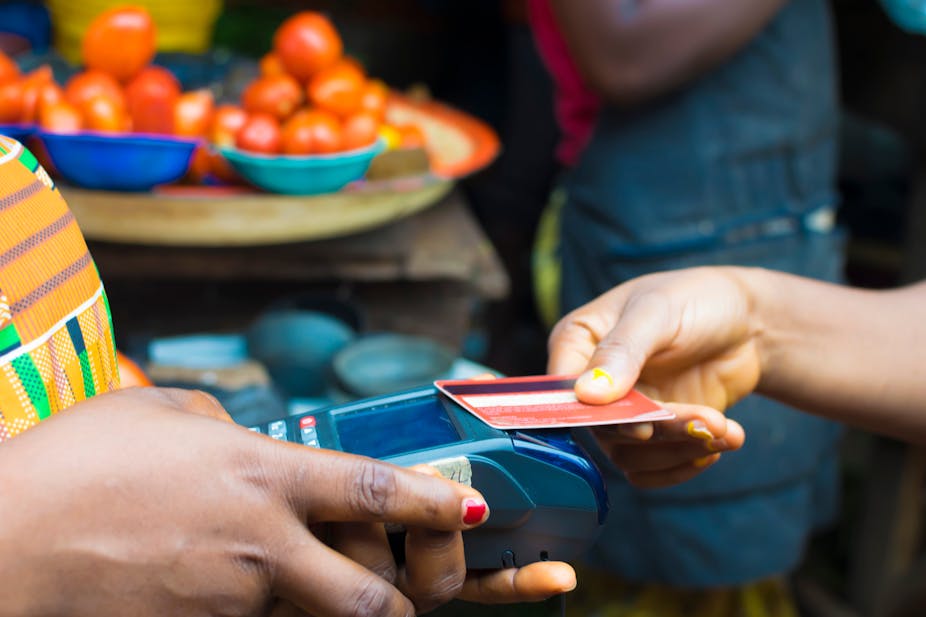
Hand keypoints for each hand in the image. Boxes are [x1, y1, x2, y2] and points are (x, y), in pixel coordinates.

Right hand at [0, 387, 525, 615]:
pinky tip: (218, 584)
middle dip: (401, 606)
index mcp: (260, 474)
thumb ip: (222, 429)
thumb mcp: (160, 414)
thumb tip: (246, 443)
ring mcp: (229, 602)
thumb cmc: (74, 463)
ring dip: (324, 614)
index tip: (473, 505)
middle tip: (402, 595)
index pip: (373, 491)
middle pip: (369, 599)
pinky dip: (263, 615)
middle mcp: (260, 546)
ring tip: (299, 584)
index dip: (433, 500)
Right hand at [548, 268, 753, 484]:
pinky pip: (649, 469)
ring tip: (725, 430)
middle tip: (708, 421)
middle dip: (659, 430)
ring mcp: (620, 411)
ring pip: (628, 455)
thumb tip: (586, 395)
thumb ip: (622, 350)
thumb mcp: (657, 312)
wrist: (748, 321)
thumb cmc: (695, 299)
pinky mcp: (649, 434)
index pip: (564, 391)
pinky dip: (683, 465)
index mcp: (577, 341)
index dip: (598, 415)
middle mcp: (589, 382)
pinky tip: (718, 442)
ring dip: (679, 450)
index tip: (642, 426)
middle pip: (602, 429)